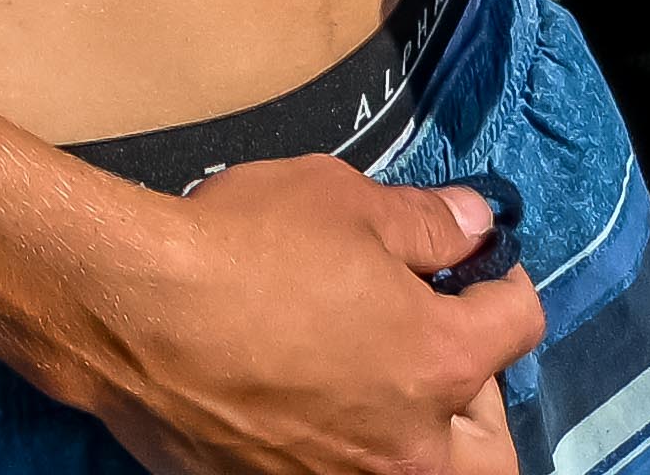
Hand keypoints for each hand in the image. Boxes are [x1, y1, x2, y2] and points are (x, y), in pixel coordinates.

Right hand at [55, 144, 549, 474]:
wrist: (131, 312)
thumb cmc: (238, 247)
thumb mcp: (340, 200)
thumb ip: (423, 222)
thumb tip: (474, 225)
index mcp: (439, 361)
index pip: (518, 325)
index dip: (504, 283)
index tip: (482, 269)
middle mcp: (409, 445)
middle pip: (494, 448)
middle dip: (480, 398)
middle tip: (440, 349)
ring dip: (419, 439)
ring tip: (381, 393)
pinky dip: (339, 453)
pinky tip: (305, 408)